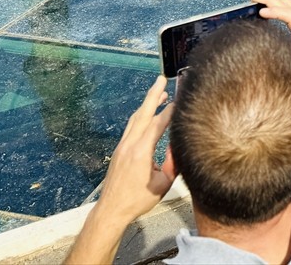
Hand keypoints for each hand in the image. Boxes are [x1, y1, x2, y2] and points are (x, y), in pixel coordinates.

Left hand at [92, 76, 175, 222]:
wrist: (111, 210)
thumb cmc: (136, 200)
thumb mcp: (162, 185)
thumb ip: (172, 165)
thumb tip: (179, 149)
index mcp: (141, 151)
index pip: (157, 124)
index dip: (169, 111)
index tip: (179, 100)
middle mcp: (130, 144)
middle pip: (143, 113)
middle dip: (153, 95)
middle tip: (161, 79)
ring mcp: (122, 146)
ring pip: (135, 119)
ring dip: (146, 104)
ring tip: (157, 94)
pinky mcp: (119, 151)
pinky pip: (131, 127)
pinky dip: (140, 116)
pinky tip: (146, 115)